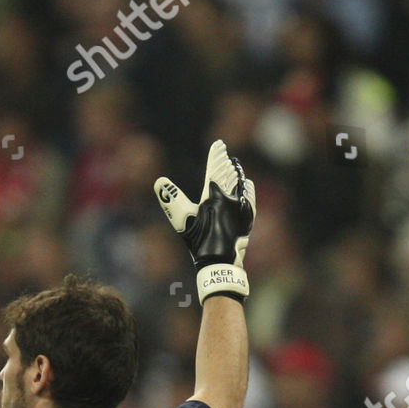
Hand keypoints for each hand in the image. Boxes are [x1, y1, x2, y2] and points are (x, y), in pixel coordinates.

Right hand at [155, 140, 255, 304]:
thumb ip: (172, 200)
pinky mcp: (249, 215)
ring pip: (240, 182)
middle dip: (224, 163)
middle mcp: (231, 197)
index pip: (215, 169)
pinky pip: (249, 194)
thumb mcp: (182, 222)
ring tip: (233, 167)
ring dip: (235, 174)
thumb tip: (159, 181)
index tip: (219, 145)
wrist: (221, 263)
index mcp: (214, 195)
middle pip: (229, 174)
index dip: (216, 155)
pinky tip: (244, 185)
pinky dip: (244, 186)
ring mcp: (242, 205)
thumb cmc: (199, 242)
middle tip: (224, 154)